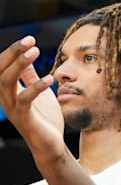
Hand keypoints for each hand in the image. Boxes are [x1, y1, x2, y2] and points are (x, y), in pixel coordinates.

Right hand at [0, 36, 65, 158]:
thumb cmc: (44, 119)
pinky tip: (49, 79)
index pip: (2, 66)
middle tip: (30, 40)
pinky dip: (36, 88)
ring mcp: (12, 109)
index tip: (30, 38)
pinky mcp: (24, 118)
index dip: (13, 51)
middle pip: (0, 71)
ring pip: (6, 82)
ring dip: (19, 65)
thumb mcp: (38, 92)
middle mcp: (5, 99)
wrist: (50, 145)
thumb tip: (26, 56)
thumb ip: (29, 76)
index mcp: (7, 91)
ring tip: (35, 52)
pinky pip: (24, 100)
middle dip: (13, 53)